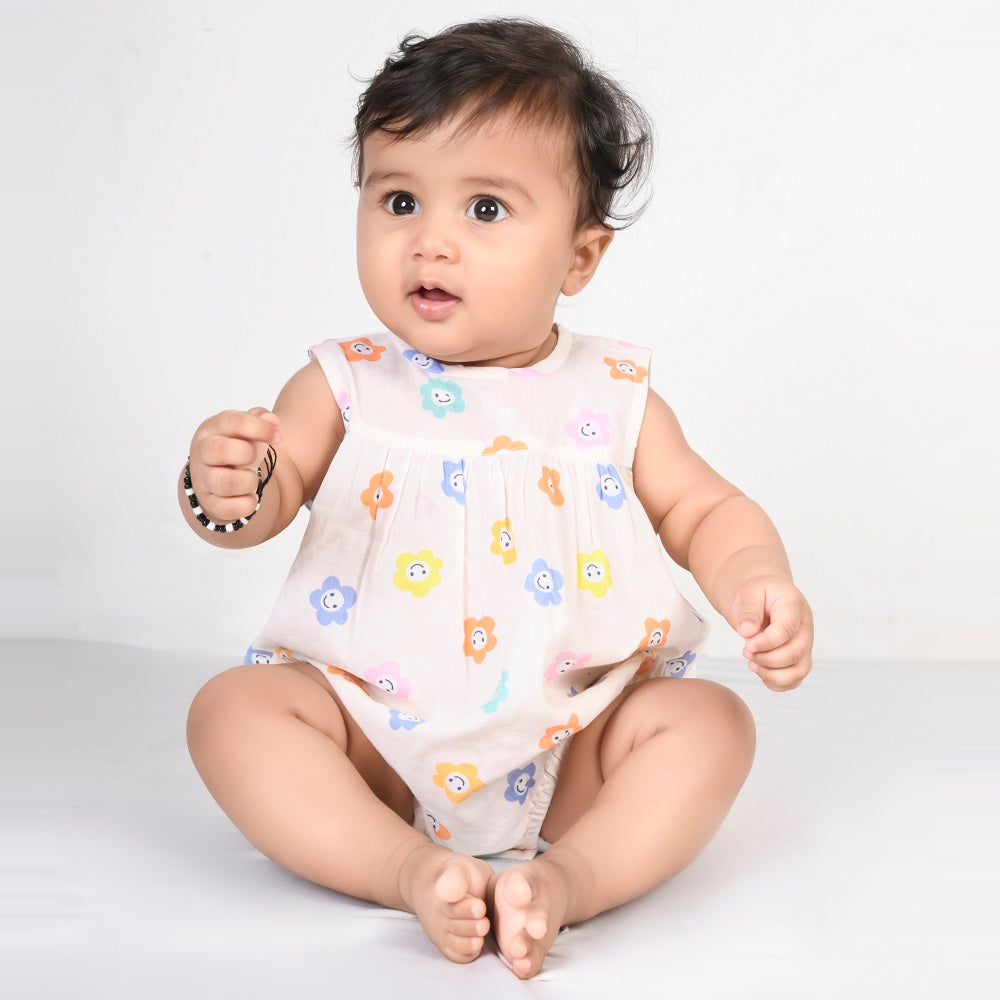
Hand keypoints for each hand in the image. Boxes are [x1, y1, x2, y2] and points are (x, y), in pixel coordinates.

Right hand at [188, 407, 280, 523]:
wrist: (216, 478)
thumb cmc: (235, 448)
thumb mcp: (244, 430)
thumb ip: (259, 420)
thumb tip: (271, 420)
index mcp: (211, 430)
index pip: (232, 422)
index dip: (259, 428)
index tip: (277, 437)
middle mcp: (202, 454)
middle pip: (220, 449)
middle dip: (247, 453)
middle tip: (255, 457)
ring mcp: (203, 480)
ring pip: (225, 482)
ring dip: (249, 481)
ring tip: (252, 479)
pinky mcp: (211, 504)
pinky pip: (230, 508)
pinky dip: (248, 504)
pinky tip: (251, 496)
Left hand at [733, 576, 812, 691]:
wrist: (762, 598)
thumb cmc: (757, 595)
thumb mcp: (748, 594)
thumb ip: (748, 611)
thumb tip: (747, 632)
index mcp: (793, 605)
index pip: (787, 629)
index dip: (767, 642)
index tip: (747, 645)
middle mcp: (805, 627)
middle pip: (795, 653)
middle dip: (767, 659)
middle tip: (746, 651)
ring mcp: (805, 644)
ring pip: (799, 671)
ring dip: (772, 674)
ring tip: (752, 663)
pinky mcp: (799, 658)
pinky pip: (795, 680)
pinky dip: (777, 683)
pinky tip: (760, 671)